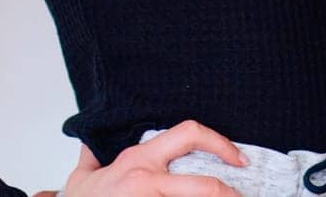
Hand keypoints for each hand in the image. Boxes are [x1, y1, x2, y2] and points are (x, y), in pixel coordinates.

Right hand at [57, 119, 248, 196]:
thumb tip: (91, 139)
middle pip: (205, 186)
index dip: (220, 142)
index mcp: (139, 160)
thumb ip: (92, 155)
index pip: (189, 134)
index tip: (237, 157)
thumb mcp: (83, 177)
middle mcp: (148, 181)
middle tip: (242, 196)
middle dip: (231, 194)